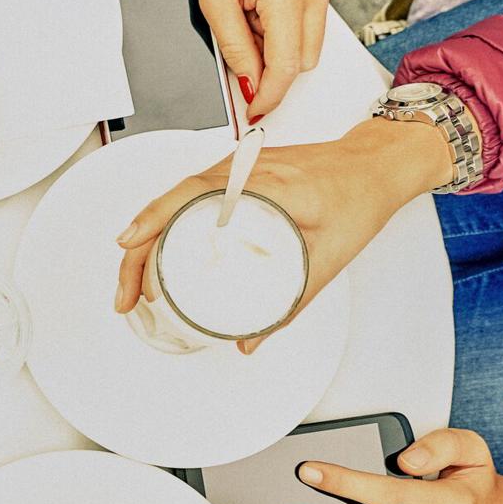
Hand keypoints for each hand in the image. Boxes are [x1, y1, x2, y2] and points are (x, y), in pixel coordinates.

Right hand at [114, 118, 449, 352]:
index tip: (128, 247)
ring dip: (147, 237)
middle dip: (137, 250)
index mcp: (266, 185)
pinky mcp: (235, 174)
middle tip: (128, 295)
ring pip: (173, 198)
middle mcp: (243, 170)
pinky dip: (164, 223)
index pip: (192, 195)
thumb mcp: (328, 259)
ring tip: (135, 282)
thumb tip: (250, 339)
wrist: (375, 164)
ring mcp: (235, 168)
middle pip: (170, 202)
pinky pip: (187, 195)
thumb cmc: (359, 197)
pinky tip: (157, 250)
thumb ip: (288, 305)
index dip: (152, 220)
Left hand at [189, 0, 341, 118]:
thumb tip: (251, 85)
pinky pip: (313, 16)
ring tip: (250, 10)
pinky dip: (289, 20)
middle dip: (272, 63)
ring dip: (280, 41)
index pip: (287, 65)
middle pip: (304, 59)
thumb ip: (235, 47)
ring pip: (310, 40)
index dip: (270, 95)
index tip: (256, 111)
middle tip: (241, 38)